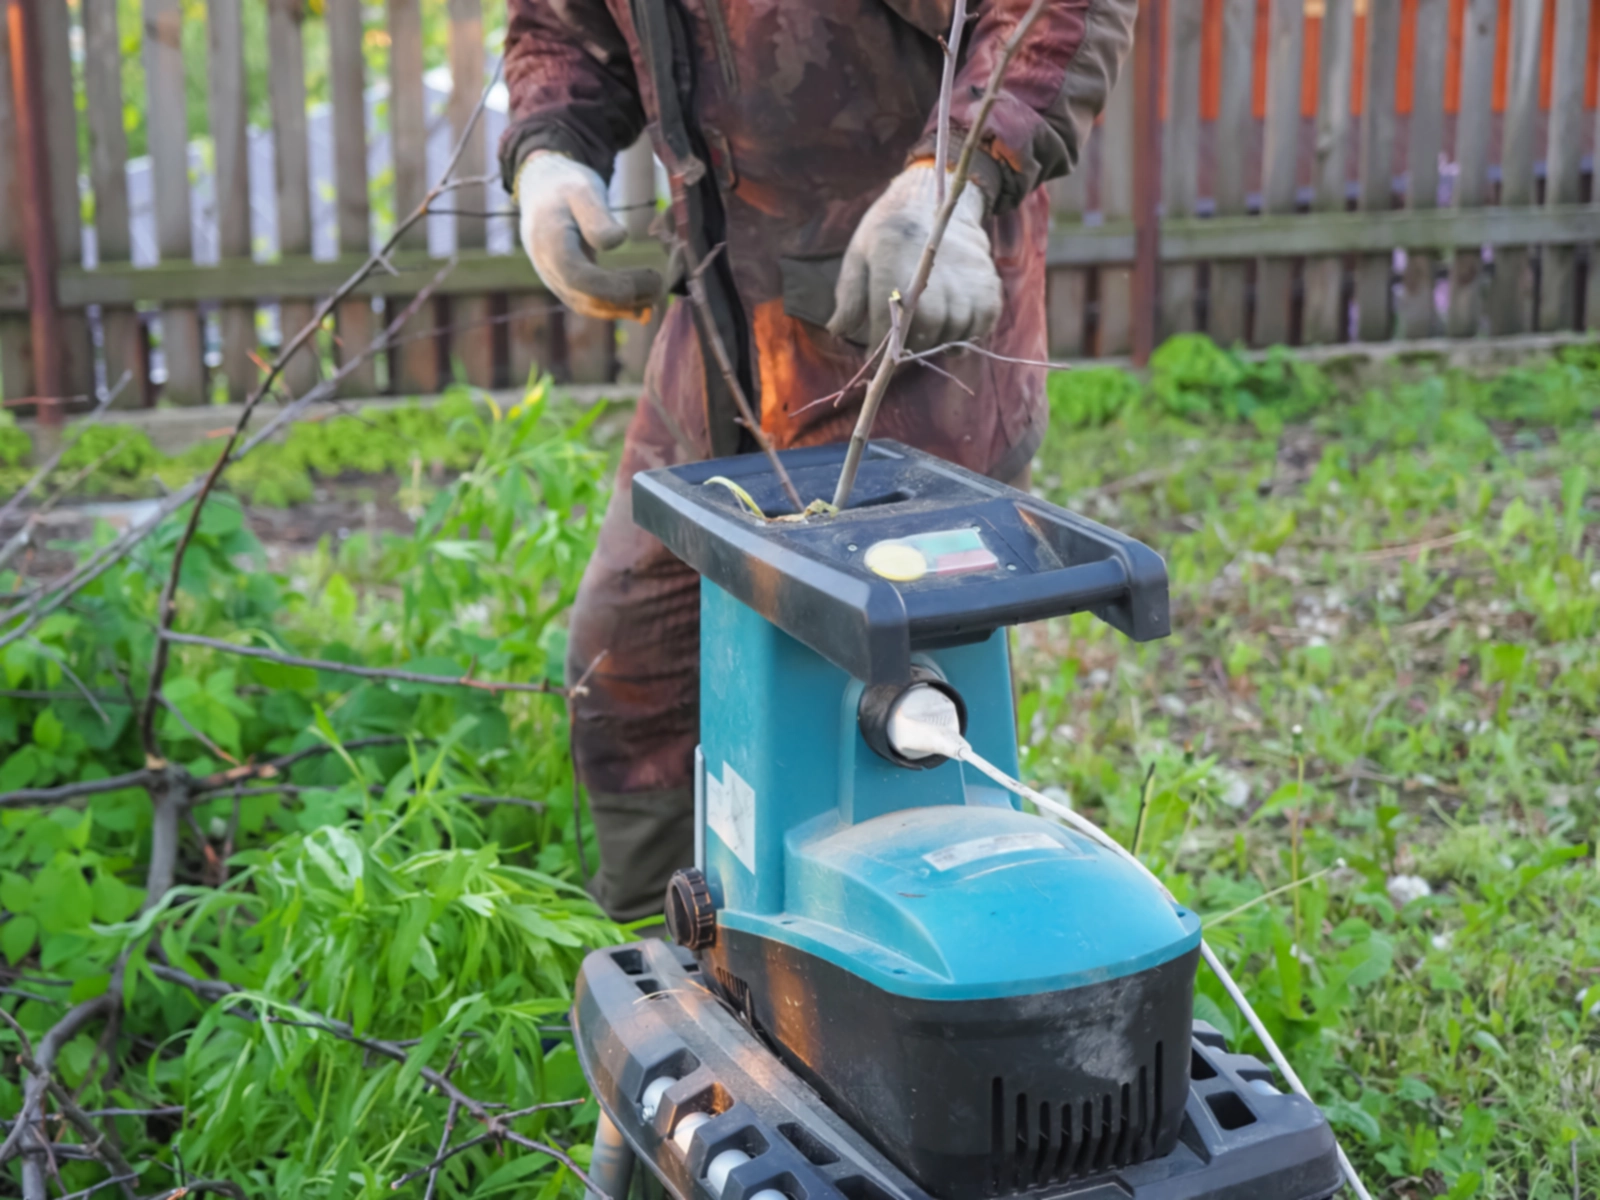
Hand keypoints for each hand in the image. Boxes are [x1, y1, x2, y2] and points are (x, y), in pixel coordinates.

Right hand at [517, 151, 661, 320]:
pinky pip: (591, 304)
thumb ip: (597, 216)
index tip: (646, 279)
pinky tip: (643, 305)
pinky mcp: (567, 286)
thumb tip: (618, 240)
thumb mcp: (582, 189)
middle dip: (626, 298)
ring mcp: (556, 281)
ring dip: (624, 307)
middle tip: (660, 285)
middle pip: (586, 298)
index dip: (611, 286)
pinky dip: (617, 307)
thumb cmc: (565, 188)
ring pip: (589, 306)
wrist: (543, 194)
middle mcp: (548, 270)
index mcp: (549, 244)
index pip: (577, 277)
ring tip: (656, 294)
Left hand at [828, 162, 1002, 351]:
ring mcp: (964, 271)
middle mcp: (932, 264)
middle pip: (928, 324)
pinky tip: (952, 337)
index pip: (888, 313)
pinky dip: (968, 336)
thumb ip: (849, 295)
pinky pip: (983, 321)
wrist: (932, 199)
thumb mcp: (858, 255)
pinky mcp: (987, 279)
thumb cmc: (887, 232)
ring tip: (924, 344)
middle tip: (901, 354)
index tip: (875, 360)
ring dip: (939, 344)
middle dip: (912, 347)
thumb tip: (837, 331)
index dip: (881, 343)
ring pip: (956, 326)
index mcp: (891, 256)